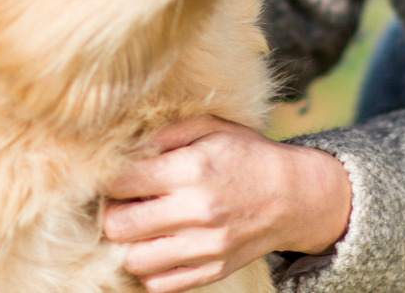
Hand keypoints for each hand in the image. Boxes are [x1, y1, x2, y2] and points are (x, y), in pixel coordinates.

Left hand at [101, 117, 351, 292]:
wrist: (295, 197)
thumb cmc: (248, 156)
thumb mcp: (211, 128)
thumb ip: (165, 133)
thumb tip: (124, 146)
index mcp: (192, 169)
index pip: (121, 181)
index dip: (108, 178)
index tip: (113, 176)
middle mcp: (197, 211)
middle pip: (119, 225)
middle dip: (111, 213)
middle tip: (120, 204)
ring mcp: (205, 247)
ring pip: (134, 260)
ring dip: (127, 245)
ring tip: (137, 228)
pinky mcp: (212, 271)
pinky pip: (161, 284)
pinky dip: (151, 269)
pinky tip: (157, 247)